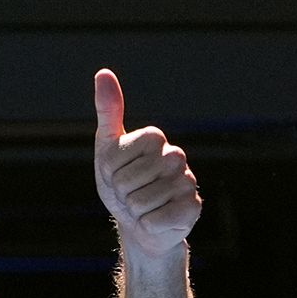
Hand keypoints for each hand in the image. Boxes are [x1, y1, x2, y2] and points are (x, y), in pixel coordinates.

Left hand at [91, 69, 201, 258]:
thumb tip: (103, 72)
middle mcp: (176, 156)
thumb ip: (108, 112)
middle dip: (121, 193)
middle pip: (128, 180)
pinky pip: (155, 220)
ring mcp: (187, 182)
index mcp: (155, 138)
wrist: (137, 223)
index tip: (118, 173)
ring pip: (141, 202)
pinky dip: (147, 225)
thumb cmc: (122, 184)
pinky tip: (155, 220)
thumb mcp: (107, 148)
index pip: (117, 157)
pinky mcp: (193, 208)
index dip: (111, 171)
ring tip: (143, 207)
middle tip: (130, 193)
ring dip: (134, 211)